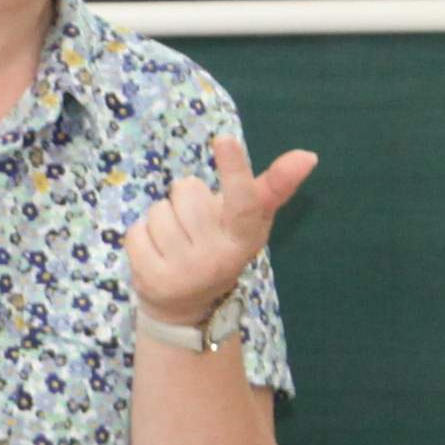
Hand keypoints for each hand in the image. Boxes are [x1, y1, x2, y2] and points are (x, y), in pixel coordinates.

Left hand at [122, 128, 318, 327]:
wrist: (188, 306)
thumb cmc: (223, 246)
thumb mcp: (250, 220)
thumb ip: (272, 187)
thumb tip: (308, 155)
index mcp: (245, 238)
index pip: (243, 201)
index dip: (234, 170)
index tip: (224, 139)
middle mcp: (218, 257)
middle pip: (188, 191)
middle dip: (186, 198)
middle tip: (194, 223)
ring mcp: (184, 271)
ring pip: (159, 210)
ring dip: (163, 218)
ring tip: (176, 240)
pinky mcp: (152, 280)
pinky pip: (136, 232)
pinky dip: (142, 236)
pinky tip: (157, 253)